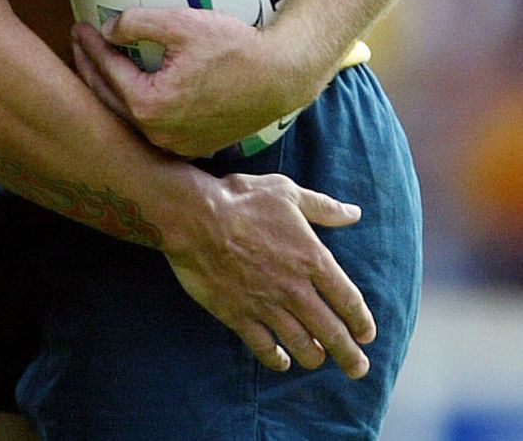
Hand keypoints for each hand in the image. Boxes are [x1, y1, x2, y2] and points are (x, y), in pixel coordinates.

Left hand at [71, 7, 319, 159]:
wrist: (280, 77)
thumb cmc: (235, 49)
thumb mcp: (181, 24)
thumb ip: (136, 23)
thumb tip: (109, 29)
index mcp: (151, 106)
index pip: (108, 71)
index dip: (91, 46)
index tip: (79, 27)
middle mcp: (159, 134)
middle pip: (110, 100)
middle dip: (90, 69)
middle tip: (78, 43)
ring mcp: (177, 145)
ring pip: (129, 117)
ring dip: (110, 90)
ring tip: (96, 65)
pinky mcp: (194, 146)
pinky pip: (153, 127)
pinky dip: (135, 107)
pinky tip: (131, 89)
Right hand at [166, 170, 374, 377]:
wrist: (195, 216)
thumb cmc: (242, 199)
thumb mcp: (287, 193)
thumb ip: (324, 207)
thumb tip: (355, 213)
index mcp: (312, 258)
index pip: (349, 301)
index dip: (362, 322)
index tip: (367, 335)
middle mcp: (294, 289)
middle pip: (332, 333)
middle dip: (349, 356)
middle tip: (358, 369)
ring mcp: (267, 305)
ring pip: (302, 346)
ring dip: (315, 358)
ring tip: (320, 360)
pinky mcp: (239, 315)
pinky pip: (265, 348)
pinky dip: (277, 359)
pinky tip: (282, 360)